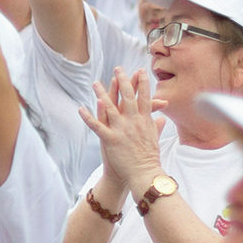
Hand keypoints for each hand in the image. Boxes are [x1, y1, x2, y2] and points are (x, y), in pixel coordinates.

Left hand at [78, 68, 165, 190]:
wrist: (144, 174)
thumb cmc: (150, 159)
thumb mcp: (155, 139)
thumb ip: (156, 127)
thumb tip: (162, 119)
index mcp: (145, 121)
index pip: (145, 97)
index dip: (143, 83)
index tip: (140, 71)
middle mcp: (134, 122)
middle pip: (127, 97)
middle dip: (123, 81)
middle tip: (118, 68)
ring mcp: (121, 130)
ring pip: (110, 107)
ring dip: (102, 93)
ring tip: (95, 83)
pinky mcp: (110, 139)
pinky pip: (97, 126)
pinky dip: (88, 117)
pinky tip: (81, 109)